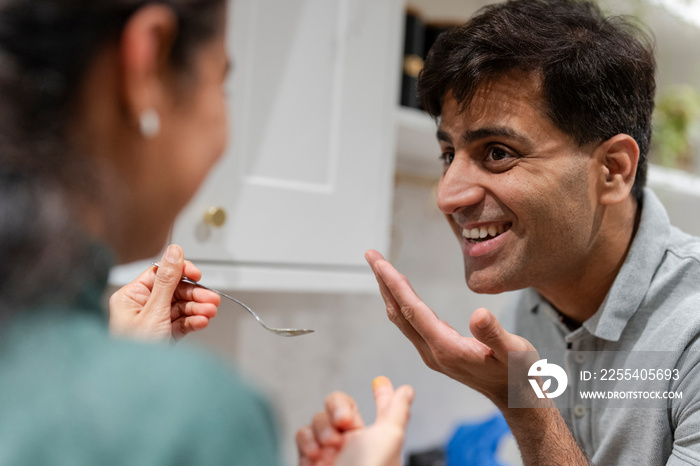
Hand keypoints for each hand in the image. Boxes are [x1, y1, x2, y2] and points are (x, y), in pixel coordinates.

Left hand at [109, 244, 219, 341]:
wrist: (135, 384)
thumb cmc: (134, 350)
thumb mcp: (154, 311)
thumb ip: (167, 280)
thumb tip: (174, 251)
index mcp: (131, 296)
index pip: (160, 274)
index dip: (181, 272)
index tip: (197, 274)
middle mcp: (141, 307)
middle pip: (175, 291)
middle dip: (195, 295)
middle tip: (211, 300)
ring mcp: (154, 321)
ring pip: (182, 307)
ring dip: (198, 309)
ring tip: (210, 313)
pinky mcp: (165, 335)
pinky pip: (182, 322)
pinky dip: (194, 321)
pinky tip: (202, 322)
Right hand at [297, 376, 414, 465]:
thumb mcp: (390, 437)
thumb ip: (396, 410)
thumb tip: (408, 389)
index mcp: (375, 438)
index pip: (379, 408)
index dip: (381, 394)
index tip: (381, 382)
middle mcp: (352, 443)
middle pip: (338, 404)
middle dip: (338, 407)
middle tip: (345, 422)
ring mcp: (328, 451)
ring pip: (317, 419)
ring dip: (323, 429)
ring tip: (331, 449)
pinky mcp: (308, 460)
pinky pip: (301, 436)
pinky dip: (307, 443)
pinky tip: (316, 457)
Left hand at [365, 250, 536, 407]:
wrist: (516, 399)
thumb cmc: (518, 373)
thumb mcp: (515, 352)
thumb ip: (495, 334)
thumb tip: (478, 314)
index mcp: (447, 348)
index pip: (412, 310)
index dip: (394, 284)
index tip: (379, 262)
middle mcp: (433, 352)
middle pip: (400, 312)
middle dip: (384, 282)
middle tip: (371, 254)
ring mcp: (433, 353)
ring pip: (403, 318)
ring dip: (390, 291)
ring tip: (381, 267)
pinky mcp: (437, 352)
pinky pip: (411, 323)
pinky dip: (402, 302)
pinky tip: (402, 291)